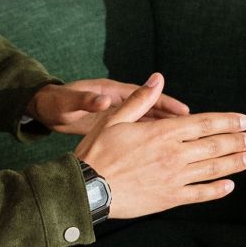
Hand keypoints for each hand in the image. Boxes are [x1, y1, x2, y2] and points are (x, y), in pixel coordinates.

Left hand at [28, 77, 189, 134]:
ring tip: (187, 143)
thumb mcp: (71, 102)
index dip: (166, 103)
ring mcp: (117, 116)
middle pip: (152, 110)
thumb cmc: (58, 103)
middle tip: (198, 129)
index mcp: (112, 93)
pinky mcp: (114, 128)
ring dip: (165, 131)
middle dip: (174, 119)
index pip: (145, 97)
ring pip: (148, 123)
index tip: (185, 112)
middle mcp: (119, 103)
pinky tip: (163, 153)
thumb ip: (88, 100)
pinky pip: (137, 134)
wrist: (46, 110)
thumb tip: (103, 99)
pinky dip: (150, 140)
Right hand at [73, 73, 245, 218]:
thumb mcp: (116, 119)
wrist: (88, 188)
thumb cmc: (98, 151)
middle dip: (236, 141)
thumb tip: (157, 79)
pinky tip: (229, 186)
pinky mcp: (169, 198)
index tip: (244, 121)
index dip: (228, 121)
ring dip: (233, 163)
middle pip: (214, 145)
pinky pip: (199, 194)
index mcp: (163, 132)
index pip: (205, 124)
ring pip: (212, 169)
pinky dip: (217, 190)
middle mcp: (173, 154)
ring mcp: (174, 178)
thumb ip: (140, 100)